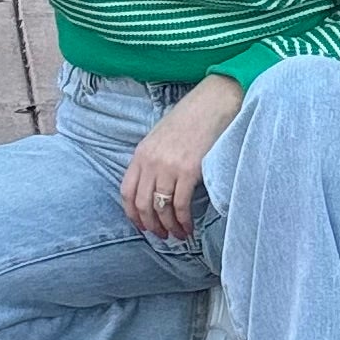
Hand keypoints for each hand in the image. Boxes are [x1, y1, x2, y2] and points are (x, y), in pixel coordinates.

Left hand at [121, 75, 242, 240]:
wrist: (212, 103)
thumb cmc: (190, 119)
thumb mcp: (160, 137)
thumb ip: (152, 160)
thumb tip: (153, 187)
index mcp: (141, 154)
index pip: (126, 192)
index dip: (132, 214)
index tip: (142, 225)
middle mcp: (151, 162)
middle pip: (142, 204)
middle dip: (151, 225)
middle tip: (162, 235)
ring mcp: (168, 167)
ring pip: (161, 208)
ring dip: (168, 227)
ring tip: (177, 235)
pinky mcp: (188, 171)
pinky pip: (180, 205)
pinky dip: (183, 221)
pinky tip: (189, 227)